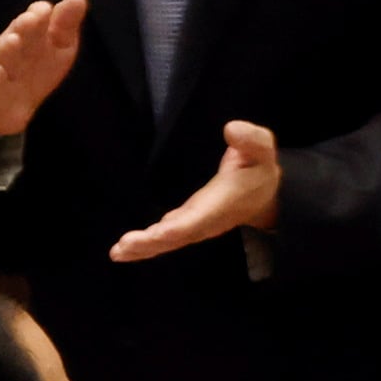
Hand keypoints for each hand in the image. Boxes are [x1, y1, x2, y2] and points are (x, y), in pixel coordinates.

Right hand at [0, 0, 86, 138]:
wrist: (13, 107)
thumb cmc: (40, 69)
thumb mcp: (61, 45)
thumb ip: (67, 23)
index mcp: (29, 33)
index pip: (35, 17)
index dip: (39, 13)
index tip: (47, 10)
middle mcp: (12, 48)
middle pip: (18, 35)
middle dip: (23, 27)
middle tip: (30, 19)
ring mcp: (0, 70)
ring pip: (3, 59)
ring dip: (8, 50)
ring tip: (12, 41)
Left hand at [112, 121, 281, 261]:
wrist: (262, 192)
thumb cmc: (257, 168)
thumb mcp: (261, 149)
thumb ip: (251, 140)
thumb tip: (231, 128)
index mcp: (219, 206)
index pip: (196, 220)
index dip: (177, 228)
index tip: (158, 232)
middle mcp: (203, 221)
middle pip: (174, 237)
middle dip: (149, 243)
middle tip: (123, 247)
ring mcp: (192, 224)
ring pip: (166, 240)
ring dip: (142, 247)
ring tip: (118, 252)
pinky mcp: (184, 222)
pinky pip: (164, 237)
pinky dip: (145, 244)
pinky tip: (124, 250)